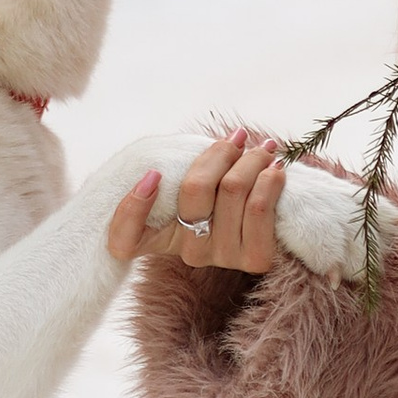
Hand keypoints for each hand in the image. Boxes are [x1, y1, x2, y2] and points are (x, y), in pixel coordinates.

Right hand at [105, 130, 287, 272]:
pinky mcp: (254, 259)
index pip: (123, 241)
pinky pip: (259, 210)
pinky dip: (269, 182)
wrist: (267, 218)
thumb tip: (216, 142)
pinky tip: (274, 169)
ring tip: (262, 149)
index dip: (131, 210)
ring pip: (233, 190)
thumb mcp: (189, 178)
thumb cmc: (221, 189)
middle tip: (237, 138)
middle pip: (195, 189)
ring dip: (253, 160)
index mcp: (157, 237)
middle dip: (221, 152)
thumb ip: (181, 165)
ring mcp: (219, 257)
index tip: (153, 174)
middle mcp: (187, 253)